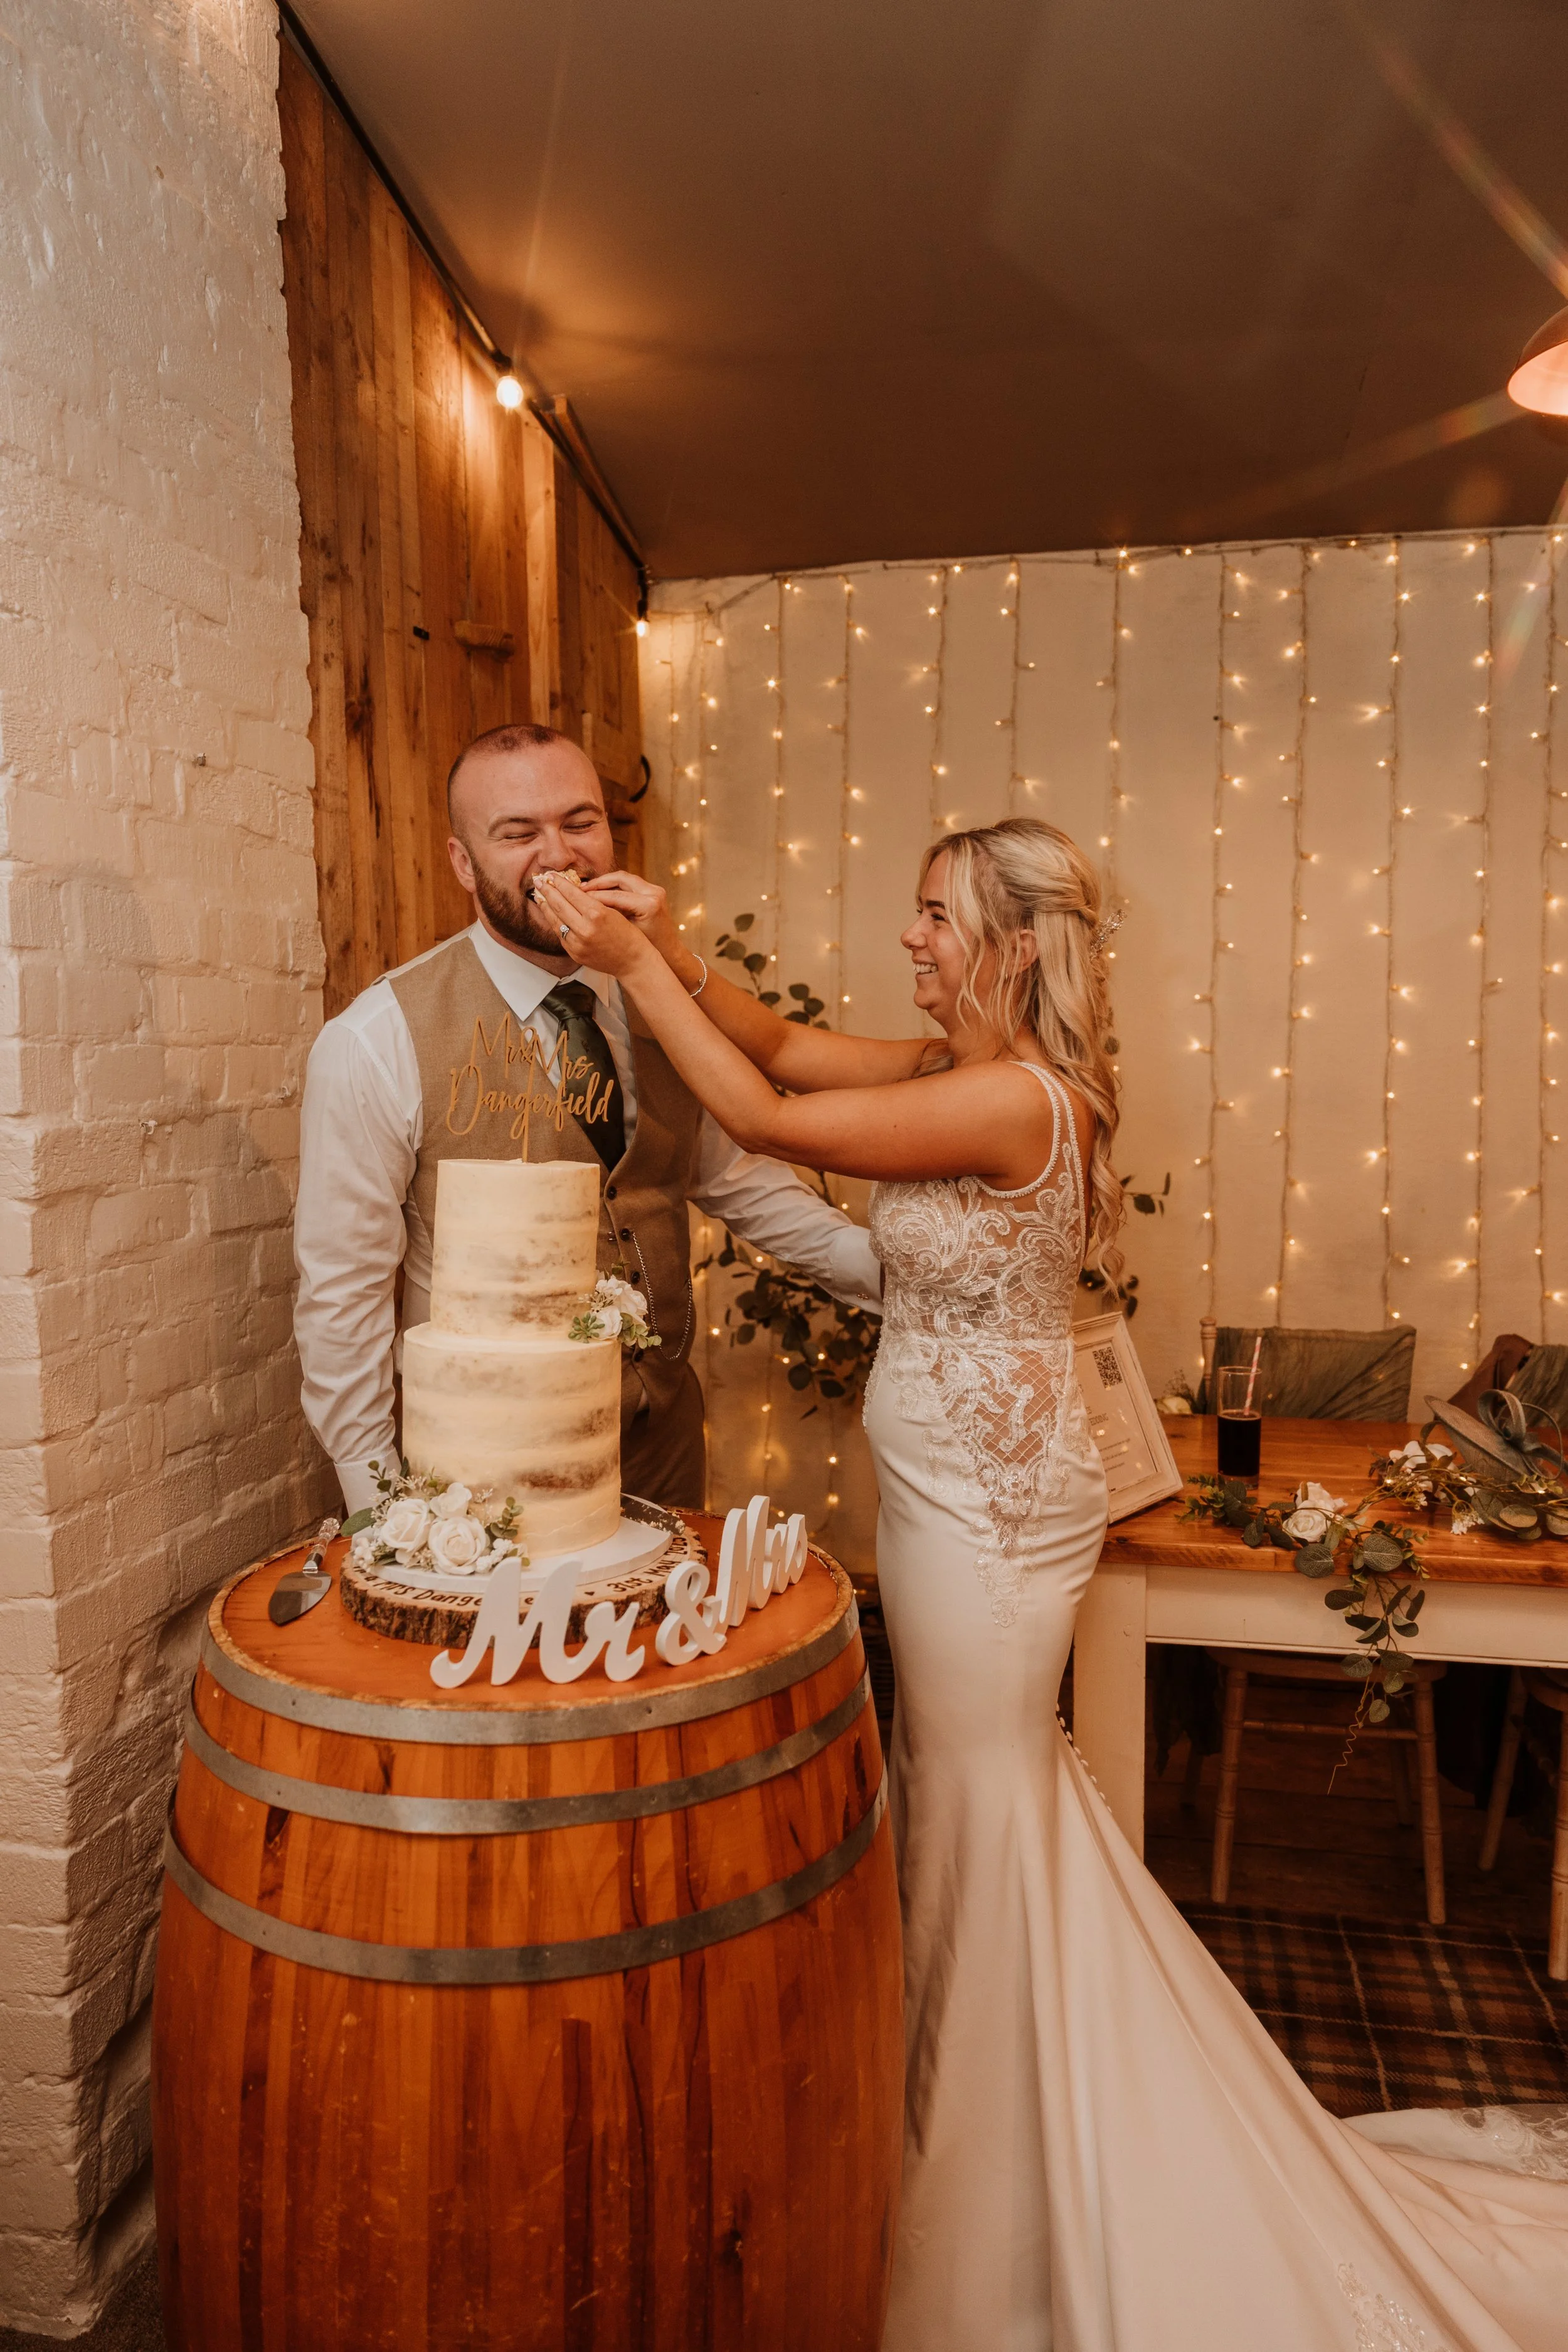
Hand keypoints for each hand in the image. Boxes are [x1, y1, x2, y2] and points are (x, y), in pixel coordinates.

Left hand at [533, 871, 653, 978]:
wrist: (633, 962)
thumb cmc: (628, 935)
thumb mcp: (614, 911)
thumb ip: (592, 901)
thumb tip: (572, 890)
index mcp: (597, 914)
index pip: (572, 893)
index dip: (560, 883)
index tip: (552, 875)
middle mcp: (585, 929)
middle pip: (559, 906)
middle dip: (548, 892)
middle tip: (539, 881)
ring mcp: (578, 943)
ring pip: (555, 921)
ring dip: (546, 907)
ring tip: (540, 897)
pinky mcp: (575, 954)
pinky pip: (560, 935)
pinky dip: (554, 923)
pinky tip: (551, 915)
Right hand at [581, 871, 700, 985]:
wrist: (667, 951)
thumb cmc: (648, 947)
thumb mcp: (625, 934)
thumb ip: (608, 918)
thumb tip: (585, 906)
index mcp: (649, 905)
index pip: (616, 895)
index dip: (594, 896)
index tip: (577, 897)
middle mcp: (654, 893)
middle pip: (619, 878)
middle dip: (597, 883)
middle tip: (578, 888)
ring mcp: (655, 889)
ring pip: (623, 878)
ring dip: (604, 882)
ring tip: (586, 889)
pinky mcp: (653, 890)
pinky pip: (628, 883)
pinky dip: (612, 886)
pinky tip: (599, 892)